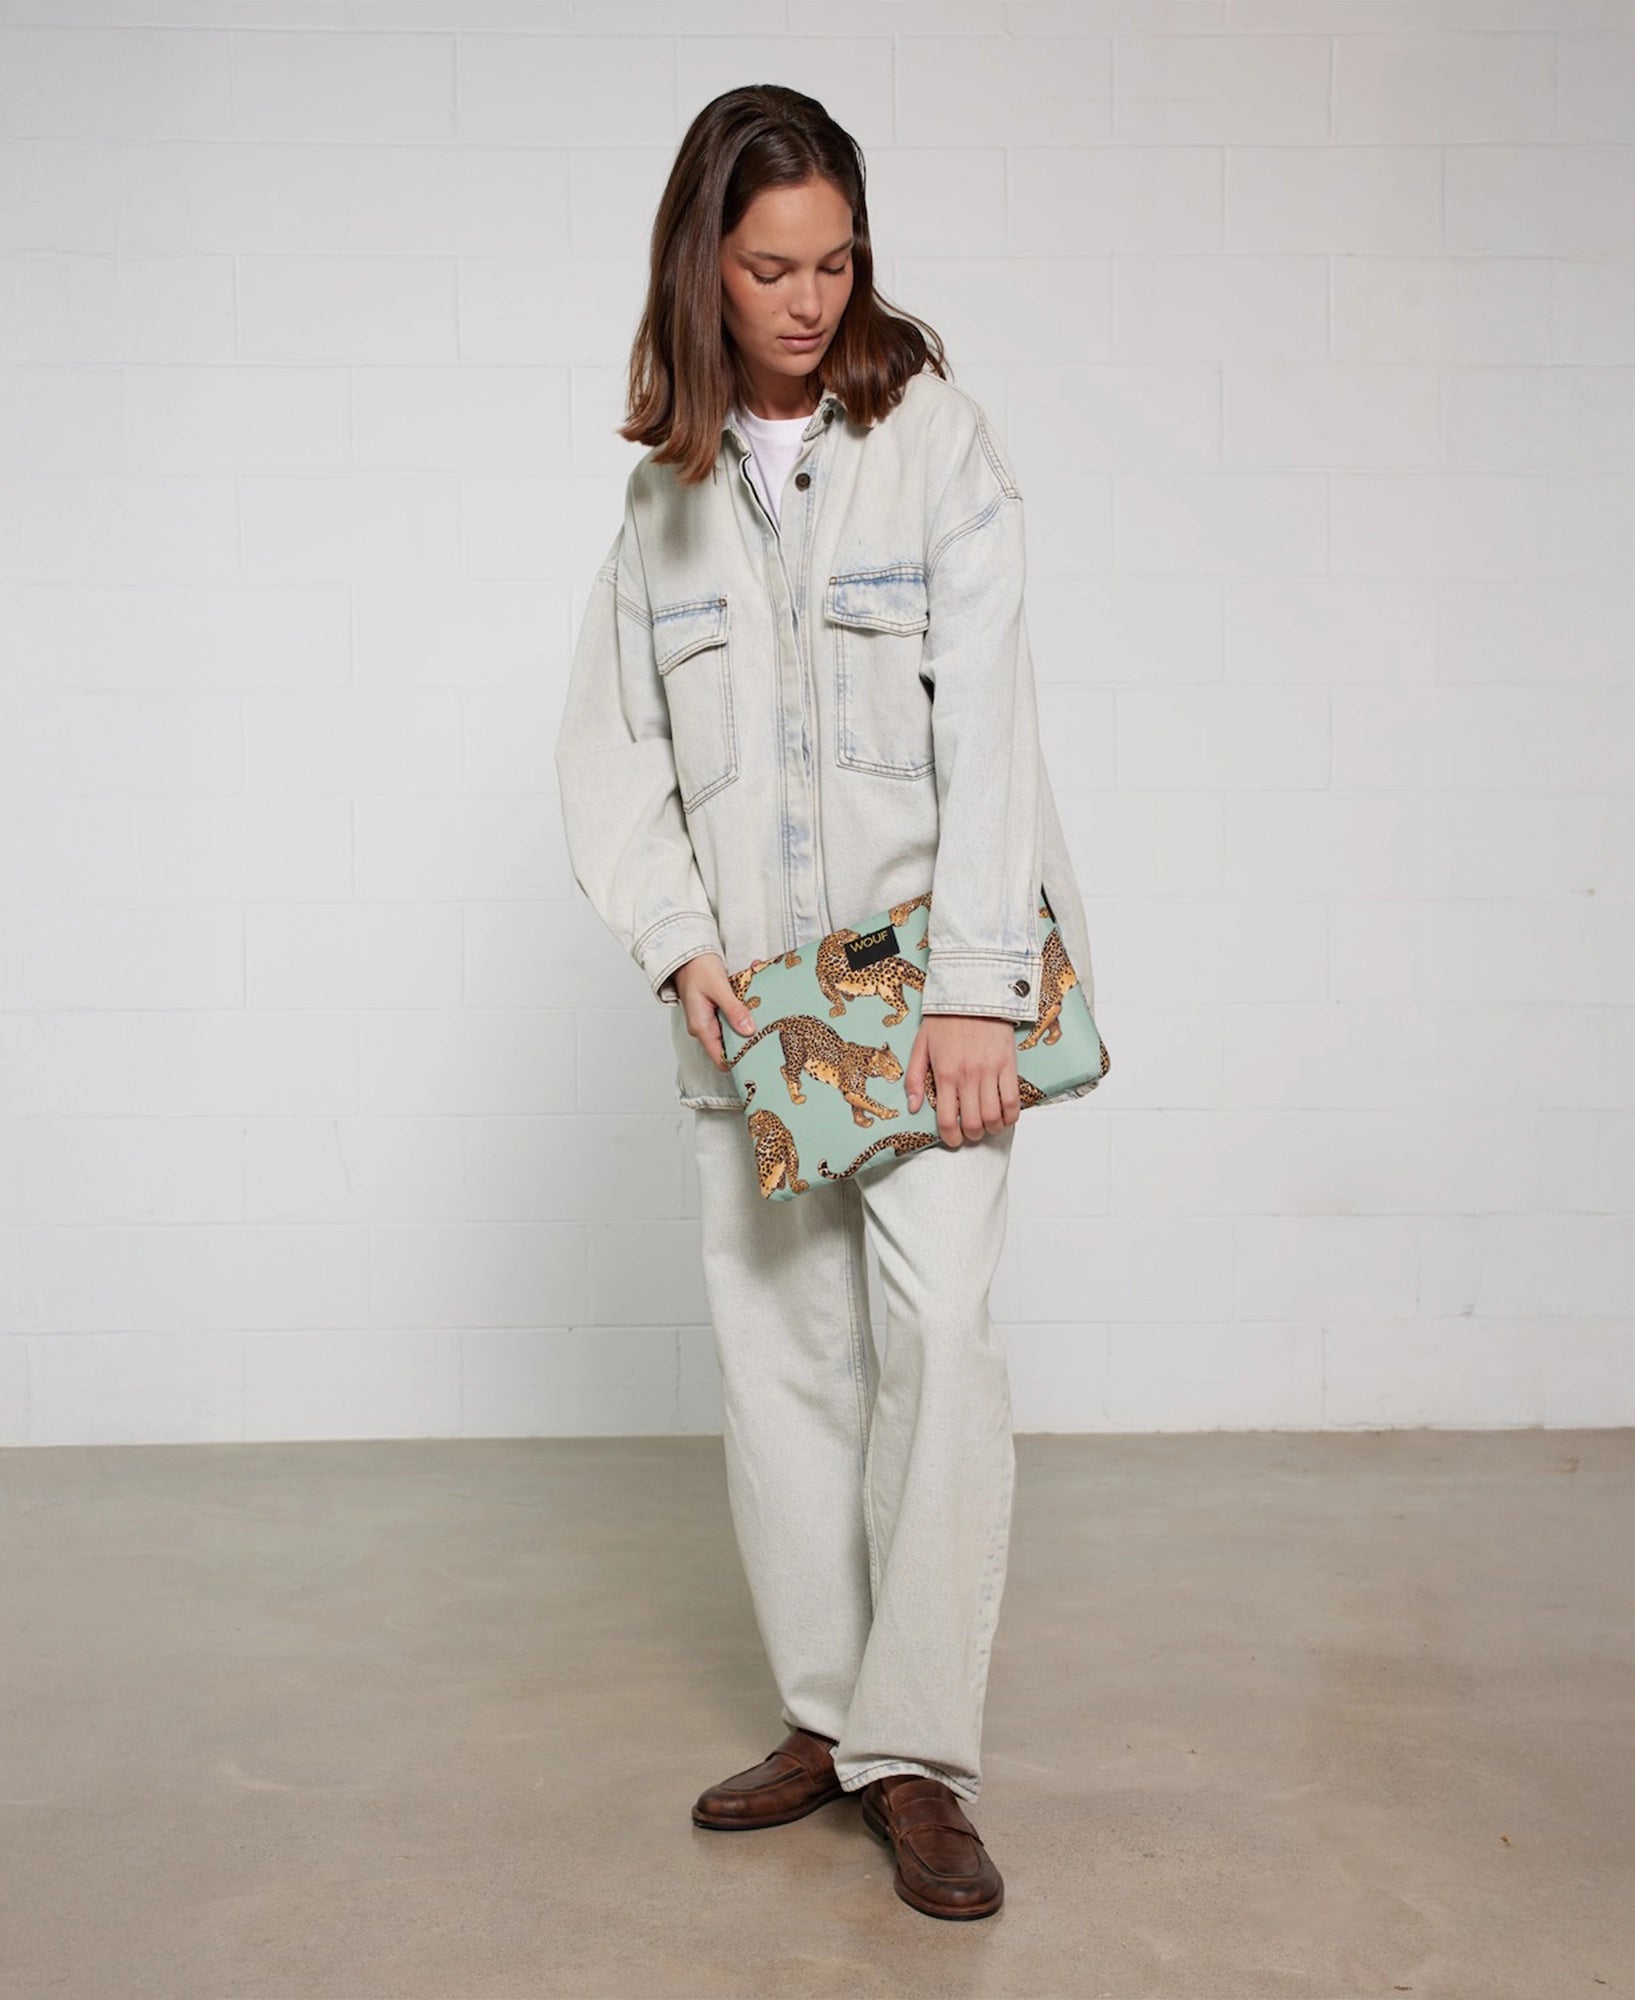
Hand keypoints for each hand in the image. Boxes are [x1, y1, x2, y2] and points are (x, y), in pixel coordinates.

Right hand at [674, 953, 755, 1073]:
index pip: (720, 1058)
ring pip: (733, 1029)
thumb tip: (748, 1031)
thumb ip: (733, 1010)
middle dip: (748, 1038)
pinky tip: (754, 997)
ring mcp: (709, 1019)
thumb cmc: (697, 968)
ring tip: (763, 1009)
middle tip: (768, 1030)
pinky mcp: (715, 1010)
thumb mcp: (718, 988)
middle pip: (730, 1045)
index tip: (758, 1054)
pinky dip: (743, 1009)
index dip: (739, 1060)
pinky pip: (732, 1016)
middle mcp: (704, 1027)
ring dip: (748, 1021)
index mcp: (701, 1027)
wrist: (687, 954)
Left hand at [905, 1014, 1020, 1145]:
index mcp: (944, 1073)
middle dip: (971, 1135)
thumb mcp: (920, 1046)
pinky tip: (1005, 1116)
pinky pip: (1013, 1099)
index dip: (950, 1137)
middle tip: (970, 1133)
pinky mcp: (1008, 1065)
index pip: (947, 1119)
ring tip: (987, 1126)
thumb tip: (913, 1107)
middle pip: (973, 1123)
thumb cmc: (946, 1018)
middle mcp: (968, 1076)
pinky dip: (1011, 1115)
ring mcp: (990, 1071)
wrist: (973, 992)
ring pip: (994, 1115)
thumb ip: (914, 1078)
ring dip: (991, 1128)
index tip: (952, 1139)